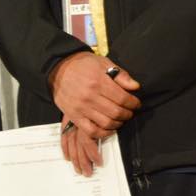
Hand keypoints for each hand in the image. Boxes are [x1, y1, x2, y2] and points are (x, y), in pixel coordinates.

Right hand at [50, 52, 139, 175]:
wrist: (58, 69)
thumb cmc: (83, 65)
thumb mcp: (103, 63)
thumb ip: (121, 75)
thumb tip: (135, 87)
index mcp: (99, 82)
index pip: (123, 98)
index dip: (134, 103)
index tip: (136, 104)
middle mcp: (90, 96)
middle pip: (116, 112)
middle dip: (128, 114)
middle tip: (130, 112)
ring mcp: (81, 108)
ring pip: (106, 123)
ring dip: (118, 123)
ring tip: (121, 119)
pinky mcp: (74, 116)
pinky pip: (91, 131)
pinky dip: (103, 133)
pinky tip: (109, 128)